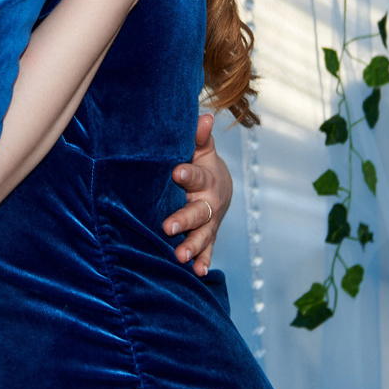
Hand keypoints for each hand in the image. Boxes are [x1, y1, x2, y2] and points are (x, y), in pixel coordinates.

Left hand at [162, 114, 231, 276]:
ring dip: (192, 246)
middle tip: (167, 226)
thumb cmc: (201, 165)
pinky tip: (198, 272)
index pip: (196, 176)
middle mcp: (208, 203)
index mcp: (205, 179)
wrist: (220, 187)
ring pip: (202, 235)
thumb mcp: (201, 150)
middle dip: (184, 219)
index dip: (187, 174)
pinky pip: (207, 250)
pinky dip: (203, 261)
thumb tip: (205, 116)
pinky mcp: (208, 236)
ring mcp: (209, 222)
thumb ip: (199, 137)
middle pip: (198, 212)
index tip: (176, 171)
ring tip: (179, 256)